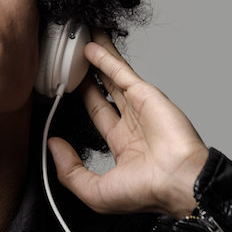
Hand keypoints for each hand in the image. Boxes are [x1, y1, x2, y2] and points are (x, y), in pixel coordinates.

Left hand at [47, 28, 208, 217]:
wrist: (179, 183)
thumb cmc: (148, 193)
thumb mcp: (96, 192)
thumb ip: (70, 170)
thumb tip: (52, 144)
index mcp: (122, 144)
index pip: (96, 111)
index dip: (81, 96)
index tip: (65, 84)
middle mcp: (132, 122)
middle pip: (103, 88)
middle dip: (89, 72)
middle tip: (73, 55)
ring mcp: (140, 106)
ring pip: (112, 75)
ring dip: (97, 56)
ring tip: (82, 38)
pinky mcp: (146, 94)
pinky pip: (120, 72)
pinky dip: (105, 58)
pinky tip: (91, 47)